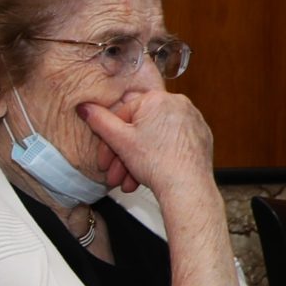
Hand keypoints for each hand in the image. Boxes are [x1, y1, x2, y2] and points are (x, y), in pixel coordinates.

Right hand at [80, 89, 214, 200]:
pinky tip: (151, 173)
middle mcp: (178, 104)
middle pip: (139, 128)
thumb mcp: (119, 140)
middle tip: (115, 173)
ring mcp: (192, 120)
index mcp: (157, 98)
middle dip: (124, 154)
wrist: (187, 187)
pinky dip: (159, 156)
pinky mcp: (200, 135)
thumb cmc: (157, 164)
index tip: (105, 159)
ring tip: (131, 180)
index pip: (123, 115)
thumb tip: (85, 106)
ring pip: (155, 137)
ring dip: (138, 159)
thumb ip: (99, 120)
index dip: (109, 140)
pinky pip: (172, 142)